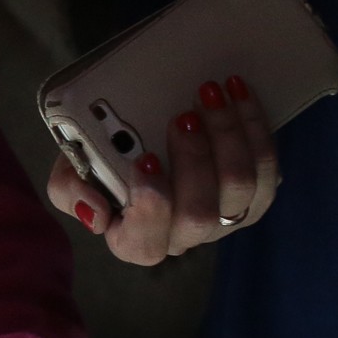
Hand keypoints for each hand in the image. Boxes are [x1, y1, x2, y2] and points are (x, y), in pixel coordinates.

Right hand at [43, 76, 277, 267]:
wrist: (143, 137)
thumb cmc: (106, 159)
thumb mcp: (72, 171)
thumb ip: (70, 191)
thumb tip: (96, 213)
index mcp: (135, 239)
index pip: (145, 243)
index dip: (150, 209)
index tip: (144, 161)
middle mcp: (183, 236)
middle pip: (199, 214)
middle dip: (193, 161)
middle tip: (182, 117)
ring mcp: (224, 219)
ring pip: (241, 189)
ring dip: (229, 136)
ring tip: (211, 95)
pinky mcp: (254, 195)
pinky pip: (267, 168)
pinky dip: (254, 127)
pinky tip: (237, 95)